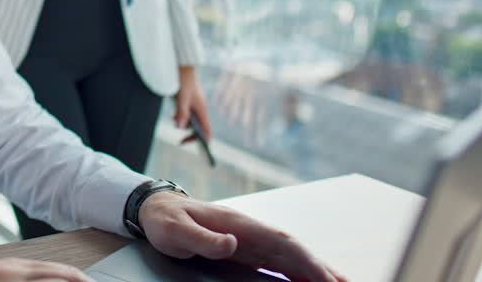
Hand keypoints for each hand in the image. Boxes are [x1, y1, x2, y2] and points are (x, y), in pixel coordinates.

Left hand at [138, 192, 347, 281]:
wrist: (156, 207)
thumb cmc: (165, 219)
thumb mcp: (176, 231)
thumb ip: (203, 238)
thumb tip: (232, 243)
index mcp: (239, 224)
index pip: (281, 243)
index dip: (305, 260)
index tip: (325, 277)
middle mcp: (251, 230)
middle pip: (294, 249)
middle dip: (321, 267)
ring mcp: (251, 239)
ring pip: (291, 254)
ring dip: (315, 268)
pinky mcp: (247, 248)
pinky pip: (278, 260)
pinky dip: (298, 269)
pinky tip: (310, 280)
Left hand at [174, 65, 211, 143]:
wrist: (182, 66)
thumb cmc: (183, 81)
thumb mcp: (181, 98)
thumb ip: (181, 113)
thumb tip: (180, 128)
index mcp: (202, 109)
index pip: (207, 129)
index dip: (204, 140)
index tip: (200, 149)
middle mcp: (200, 108)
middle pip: (199, 127)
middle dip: (190, 134)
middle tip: (180, 142)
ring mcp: (196, 104)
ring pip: (192, 120)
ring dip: (184, 124)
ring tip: (173, 121)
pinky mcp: (190, 100)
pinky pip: (187, 113)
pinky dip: (181, 116)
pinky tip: (173, 116)